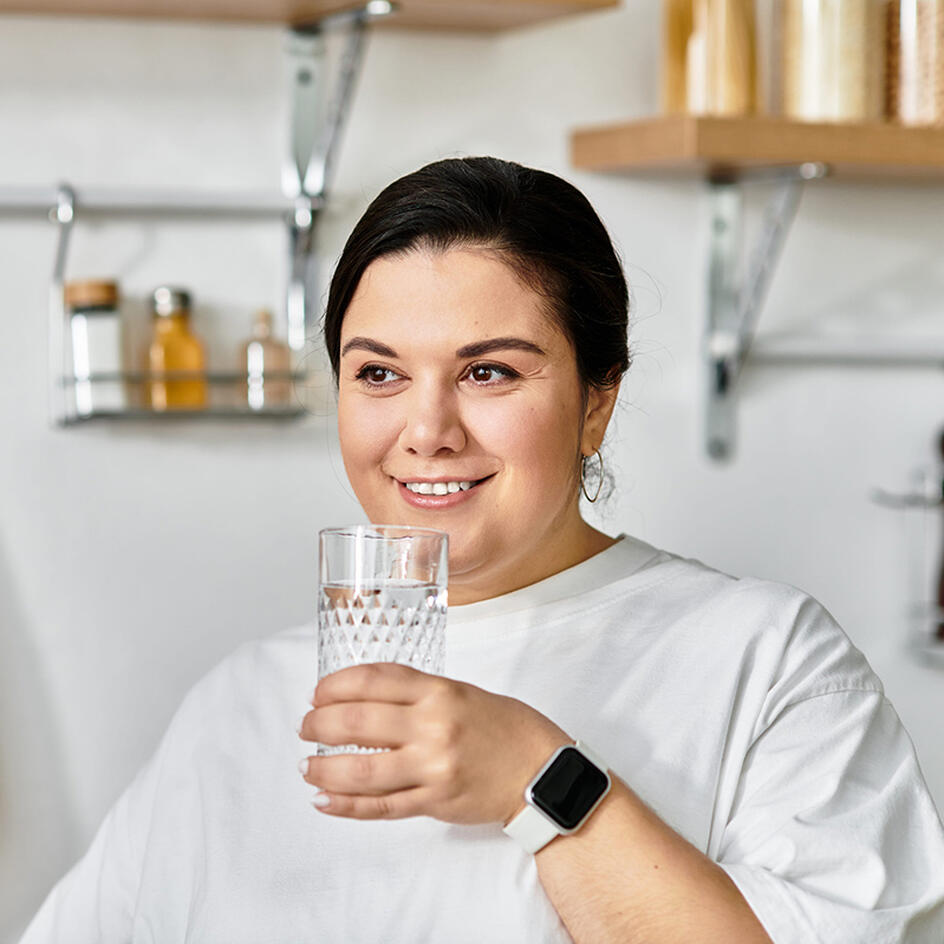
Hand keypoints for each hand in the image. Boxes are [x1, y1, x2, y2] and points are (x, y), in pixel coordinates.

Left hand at [298, 663, 569, 824]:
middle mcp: (433, 727)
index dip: (334, 686)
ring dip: (324, 769)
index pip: (371, 680)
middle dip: (319, 725)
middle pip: (357, 723)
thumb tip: (360, 695)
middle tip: (305, 726)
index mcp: (439, 691)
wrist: (541, 769)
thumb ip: (414, 691)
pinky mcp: (434, 803)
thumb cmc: (502, 726)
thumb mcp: (460, 691)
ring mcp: (433, 768)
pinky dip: (347, 806)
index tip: (318, 692)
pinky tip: (324, 801)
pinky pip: (381, 807)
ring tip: (307, 767)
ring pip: (362, 771)